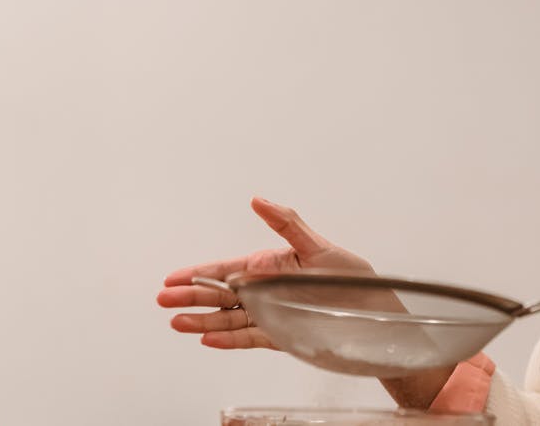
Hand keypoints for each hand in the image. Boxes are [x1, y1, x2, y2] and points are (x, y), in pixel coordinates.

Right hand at [156, 196, 372, 349]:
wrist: (374, 310)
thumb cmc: (349, 274)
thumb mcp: (318, 245)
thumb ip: (286, 223)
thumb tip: (258, 200)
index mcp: (270, 266)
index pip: (227, 271)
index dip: (200, 275)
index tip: (174, 278)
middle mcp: (266, 291)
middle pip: (222, 296)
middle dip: (192, 298)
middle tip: (164, 300)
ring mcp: (271, 315)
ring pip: (229, 319)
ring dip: (203, 321)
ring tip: (178, 322)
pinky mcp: (280, 336)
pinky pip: (249, 338)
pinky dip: (229, 339)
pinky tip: (208, 339)